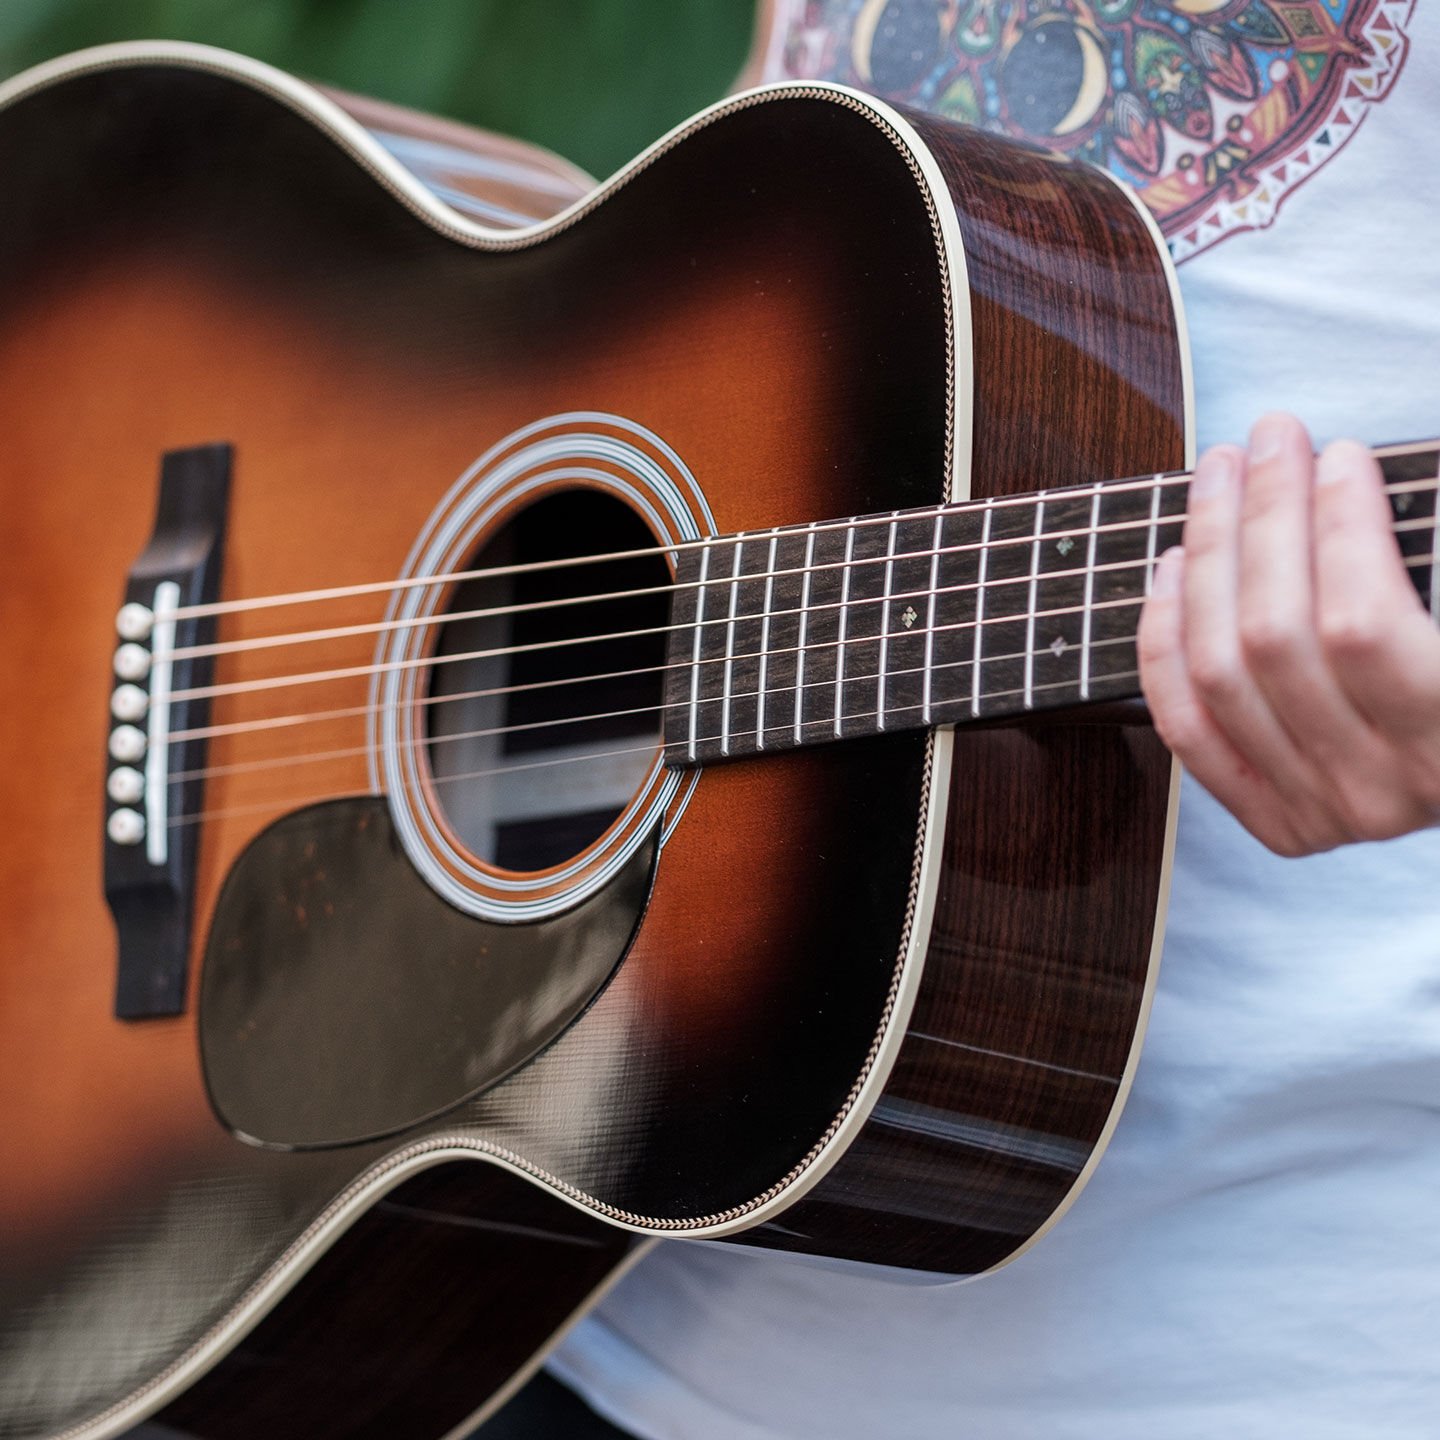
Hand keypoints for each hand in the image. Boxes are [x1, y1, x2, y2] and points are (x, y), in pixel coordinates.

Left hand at [1137, 412, 1439, 855]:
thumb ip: (1419, 565)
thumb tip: (1345, 476)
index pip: (1360, 624)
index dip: (1340, 528)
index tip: (1340, 453)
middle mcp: (1377, 791)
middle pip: (1275, 637)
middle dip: (1264, 519)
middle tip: (1268, 439)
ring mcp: (1317, 809)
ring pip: (1219, 672)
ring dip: (1209, 560)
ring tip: (1218, 479)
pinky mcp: (1271, 817)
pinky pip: (1186, 724)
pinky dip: (1166, 642)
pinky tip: (1173, 567)